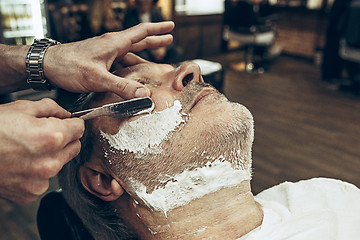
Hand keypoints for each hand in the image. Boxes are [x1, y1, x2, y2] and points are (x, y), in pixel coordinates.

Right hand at [0, 99, 83, 201]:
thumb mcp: (21, 108)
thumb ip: (51, 108)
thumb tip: (66, 113)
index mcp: (52, 137)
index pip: (80, 129)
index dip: (72, 123)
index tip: (67, 123)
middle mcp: (50, 161)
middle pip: (74, 147)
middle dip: (65, 139)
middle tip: (44, 135)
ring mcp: (41, 179)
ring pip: (60, 163)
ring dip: (52, 156)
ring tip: (27, 149)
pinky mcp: (32, 192)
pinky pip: (45, 179)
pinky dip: (38, 171)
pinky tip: (21, 163)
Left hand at [44, 21, 174, 98]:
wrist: (46, 64)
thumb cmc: (68, 66)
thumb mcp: (98, 78)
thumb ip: (121, 87)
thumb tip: (144, 94)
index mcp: (114, 43)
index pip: (141, 32)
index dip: (158, 30)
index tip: (171, 27)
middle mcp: (111, 44)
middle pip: (138, 39)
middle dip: (155, 39)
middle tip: (169, 38)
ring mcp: (104, 51)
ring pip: (129, 50)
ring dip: (142, 52)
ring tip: (153, 58)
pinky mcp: (98, 58)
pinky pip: (119, 59)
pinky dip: (129, 63)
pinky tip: (130, 71)